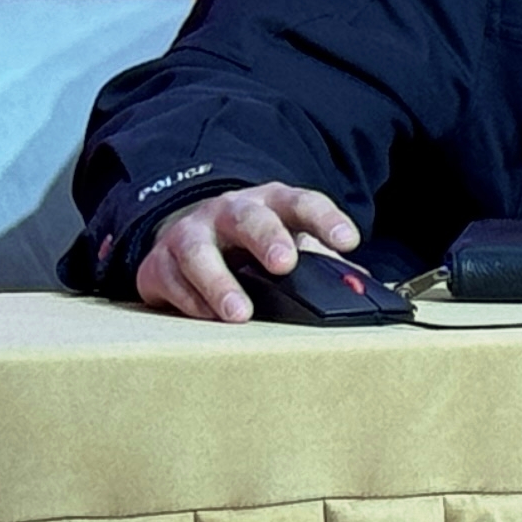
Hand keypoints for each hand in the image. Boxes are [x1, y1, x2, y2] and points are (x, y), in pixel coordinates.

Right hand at [137, 184, 363, 321]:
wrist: (185, 235)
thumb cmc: (248, 244)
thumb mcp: (288, 242)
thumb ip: (323, 262)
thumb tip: (362, 285)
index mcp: (270, 204)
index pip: (302, 203)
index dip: (327, 220)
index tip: (349, 240)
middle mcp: (228, 213)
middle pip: (248, 217)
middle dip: (267, 238)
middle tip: (285, 264)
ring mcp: (190, 235)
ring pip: (199, 251)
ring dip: (220, 282)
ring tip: (240, 313)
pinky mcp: (158, 264)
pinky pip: (170, 281)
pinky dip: (189, 302)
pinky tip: (207, 318)